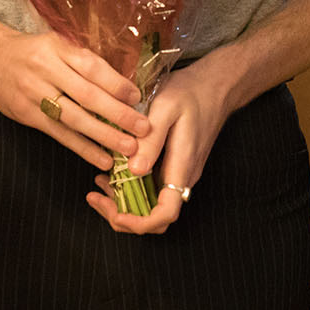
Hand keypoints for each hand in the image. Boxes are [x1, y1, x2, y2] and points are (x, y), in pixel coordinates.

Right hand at [0, 26, 150, 170]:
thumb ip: (83, 61)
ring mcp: (34, 94)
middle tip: (143, 128)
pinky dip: (83, 148)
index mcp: (58, 48)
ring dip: (104, 136)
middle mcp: (45, 70)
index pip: (91, 67)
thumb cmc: (34, 52)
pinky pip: (59, 134)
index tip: (137, 97)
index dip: (116, 83)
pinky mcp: (27, 115)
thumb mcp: (57, 44)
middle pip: (86, 95)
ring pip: (74, 118)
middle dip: (117, 114)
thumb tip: (123, 85)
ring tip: (128, 148)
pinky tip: (102, 158)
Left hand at [83, 63, 224, 234]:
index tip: (116, 214)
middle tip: (95, 196)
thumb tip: (134, 171)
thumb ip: (152, 139)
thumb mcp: (167, 107)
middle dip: (122, 217)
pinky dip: (129, 188)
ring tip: (98, 183)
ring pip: (150, 206)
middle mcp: (181, 177)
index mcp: (181, 166)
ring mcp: (177, 174)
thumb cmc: (190, 93)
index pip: (165, 213)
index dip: (139, 223)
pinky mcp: (172, 167)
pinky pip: (151, 189)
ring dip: (123, 203)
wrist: (214, 86)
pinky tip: (111, 171)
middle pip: (154, 218)